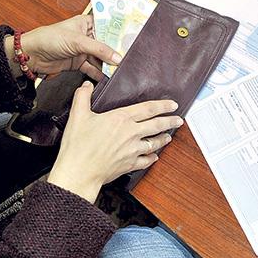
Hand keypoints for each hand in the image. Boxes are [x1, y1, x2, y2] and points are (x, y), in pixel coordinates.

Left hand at [4, 14, 120, 80]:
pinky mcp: (79, 62)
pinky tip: (108, 77)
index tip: (134, 38)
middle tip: (129, 58)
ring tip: (120, 70)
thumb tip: (118, 57)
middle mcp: (87, 36)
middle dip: (117, 52)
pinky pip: (94, 68)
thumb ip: (99, 50)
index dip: (120, 32)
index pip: (108, 26)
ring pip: (102, 58)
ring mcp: (84, 50)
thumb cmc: (48, 38)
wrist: (30, 55)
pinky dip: (100, 73)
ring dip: (109, 64)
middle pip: (108, 44)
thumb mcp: (77, 41)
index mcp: (87, 23)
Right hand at [47, 81, 182, 202]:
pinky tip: (154, 156)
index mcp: (121, 119)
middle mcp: (131, 133)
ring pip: (155, 142)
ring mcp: (133, 150)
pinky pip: (146, 160)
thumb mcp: (78, 116)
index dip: (163, 105)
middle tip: (179, 120)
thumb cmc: (78, 146)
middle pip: (157, 125)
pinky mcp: (130, 164)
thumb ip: (82, 97)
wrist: (79, 172)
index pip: (148, 108)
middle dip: (170, 121)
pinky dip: (152, 157)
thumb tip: (86, 86)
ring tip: (169, 136)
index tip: (173, 105)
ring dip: (163, 139)